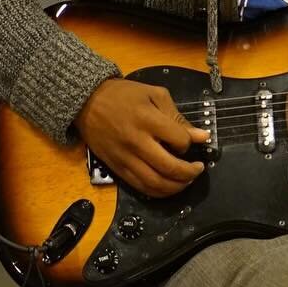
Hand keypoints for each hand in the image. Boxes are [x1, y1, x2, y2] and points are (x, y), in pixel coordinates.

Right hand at [75, 78, 207, 198]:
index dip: (190, 144)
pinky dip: (157, 191)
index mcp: (148, 120)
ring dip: (176, 187)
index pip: (179, 141)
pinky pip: (139, 186)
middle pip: (169, 167)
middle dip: (190, 173)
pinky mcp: (115, 167)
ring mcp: (124, 157)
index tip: (192, 141)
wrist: (86, 101)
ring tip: (187, 180)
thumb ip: (177, 116)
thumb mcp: (154, 94)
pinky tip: (167, 186)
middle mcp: (136, 142)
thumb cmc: (123, 95)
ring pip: (154, 183)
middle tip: (198, 169)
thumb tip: (201, 136)